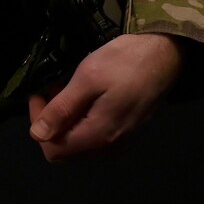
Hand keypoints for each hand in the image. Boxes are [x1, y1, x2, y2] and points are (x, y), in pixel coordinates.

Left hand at [26, 32, 185, 161]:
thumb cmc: (126, 61)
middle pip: (65, 150)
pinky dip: (82, 120)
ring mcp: (120, 141)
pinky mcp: (126, 132)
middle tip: (55, 90)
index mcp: (98, 136)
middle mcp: (109, 147)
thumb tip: (37, 135)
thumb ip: (62, 109)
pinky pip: (94, 136)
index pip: (52, 149)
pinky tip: (86, 97)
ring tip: (70, 90)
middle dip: (52, 122)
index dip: (39, 124)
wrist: (165, 53)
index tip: (41, 94)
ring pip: (79, 143)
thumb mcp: (88, 78)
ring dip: (67, 120)